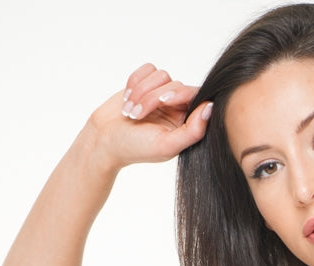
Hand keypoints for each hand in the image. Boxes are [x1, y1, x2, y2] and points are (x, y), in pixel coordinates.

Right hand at [86, 63, 212, 171]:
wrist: (104, 139)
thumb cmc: (134, 147)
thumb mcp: (167, 145)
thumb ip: (193, 131)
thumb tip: (210, 109)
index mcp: (186, 124)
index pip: (195, 97)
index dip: (179, 94)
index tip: (164, 102)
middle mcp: (177, 108)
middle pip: (176, 85)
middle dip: (153, 97)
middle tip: (136, 115)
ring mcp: (161, 95)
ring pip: (161, 75)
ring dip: (141, 91)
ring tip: (130, 111)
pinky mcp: (146, 83)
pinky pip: (148, 69)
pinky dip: (135, 81)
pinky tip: (127, 99)